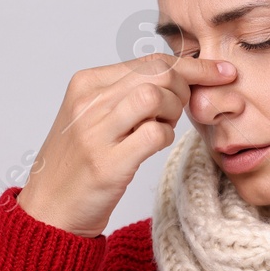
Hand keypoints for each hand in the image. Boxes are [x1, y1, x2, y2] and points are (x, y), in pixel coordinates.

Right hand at [17, 53, 235, 236]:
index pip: (149, 60)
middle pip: (157, 73)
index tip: (220, 72)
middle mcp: (88, 102)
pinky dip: (166, 138)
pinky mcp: (107, 163)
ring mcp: (95, 132)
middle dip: (187, 88)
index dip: (192, 66)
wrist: (49, 210)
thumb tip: (178, 76)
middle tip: (186, 109)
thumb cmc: (79, 163)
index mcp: (86, 84)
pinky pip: (155, 134)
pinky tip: (156, 145)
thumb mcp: (95, 116)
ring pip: (155, 96)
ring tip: (165, 127)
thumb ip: (127, 93)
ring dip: (174, 112)